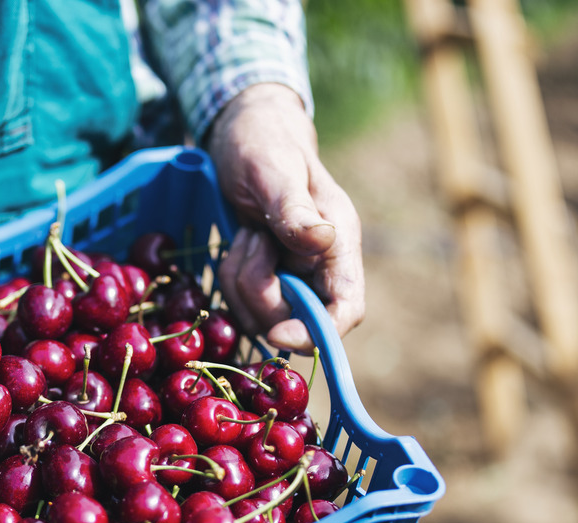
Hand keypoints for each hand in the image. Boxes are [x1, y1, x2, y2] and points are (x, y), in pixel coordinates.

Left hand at [208, 84, 364, 351]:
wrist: (244, 133)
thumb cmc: (264, 144)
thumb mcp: (273, 171)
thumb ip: (294, 209)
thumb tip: (322, 241)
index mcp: (338, 243)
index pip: (346, 310)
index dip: (316, 333)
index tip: (277, 334)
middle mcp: (320, 266)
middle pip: (294, 320)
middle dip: (259, 292)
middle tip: (251, 240)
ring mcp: (293, 275)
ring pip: (262, 316)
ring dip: (240, 280)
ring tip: (247, 234)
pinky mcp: (267, 279)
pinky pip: (242, 304)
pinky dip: (231, 278)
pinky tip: (240, 243)